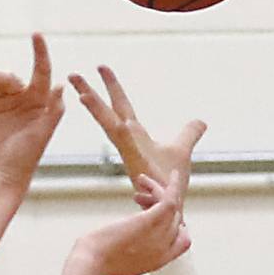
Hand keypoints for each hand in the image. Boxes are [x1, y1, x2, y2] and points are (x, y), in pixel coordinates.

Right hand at [0, 33, 64, 189]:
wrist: (5, 172)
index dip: (40, 52)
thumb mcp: (42, 134)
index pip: (42, 71)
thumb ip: (53, 111)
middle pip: (10, 75)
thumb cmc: (28, 156)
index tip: (36, 35)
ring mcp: (5, 99)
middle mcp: (24, 96)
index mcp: (40, 100)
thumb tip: (61, 86)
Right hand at [70, 63, 205, 200]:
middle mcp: (128, 142)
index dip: (112, 87)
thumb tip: (200, 122)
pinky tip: (100, 112)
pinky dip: (112, 124)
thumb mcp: (183, 149)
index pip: (121, 106)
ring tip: (78, 89)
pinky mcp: (135, 159)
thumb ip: (190, 133)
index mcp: (135, 136)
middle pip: (107, 111)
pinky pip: (121, 138)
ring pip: (108, 122)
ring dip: (93, 106)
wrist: (171, 207)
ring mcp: (129, 150)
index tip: (101, 67)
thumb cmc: (171, 183)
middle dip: (90, 92)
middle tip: (73, 74)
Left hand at [77, 172, 190, 274]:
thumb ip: (136, 255)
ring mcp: (160, 236)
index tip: (167, 217)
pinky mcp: (151, 221)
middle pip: (177, 220)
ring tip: (143, 181)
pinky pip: (170, 199)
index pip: (183, 243)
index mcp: (159, 262)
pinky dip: (173, 185)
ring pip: (173, 206)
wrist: (91, 262)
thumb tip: (133, 246)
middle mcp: (164, 249)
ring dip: (160, 190)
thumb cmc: (99, 262)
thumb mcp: (123, 264)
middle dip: (163, 205)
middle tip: (143, 196)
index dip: (179, 228)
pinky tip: (174, 174)